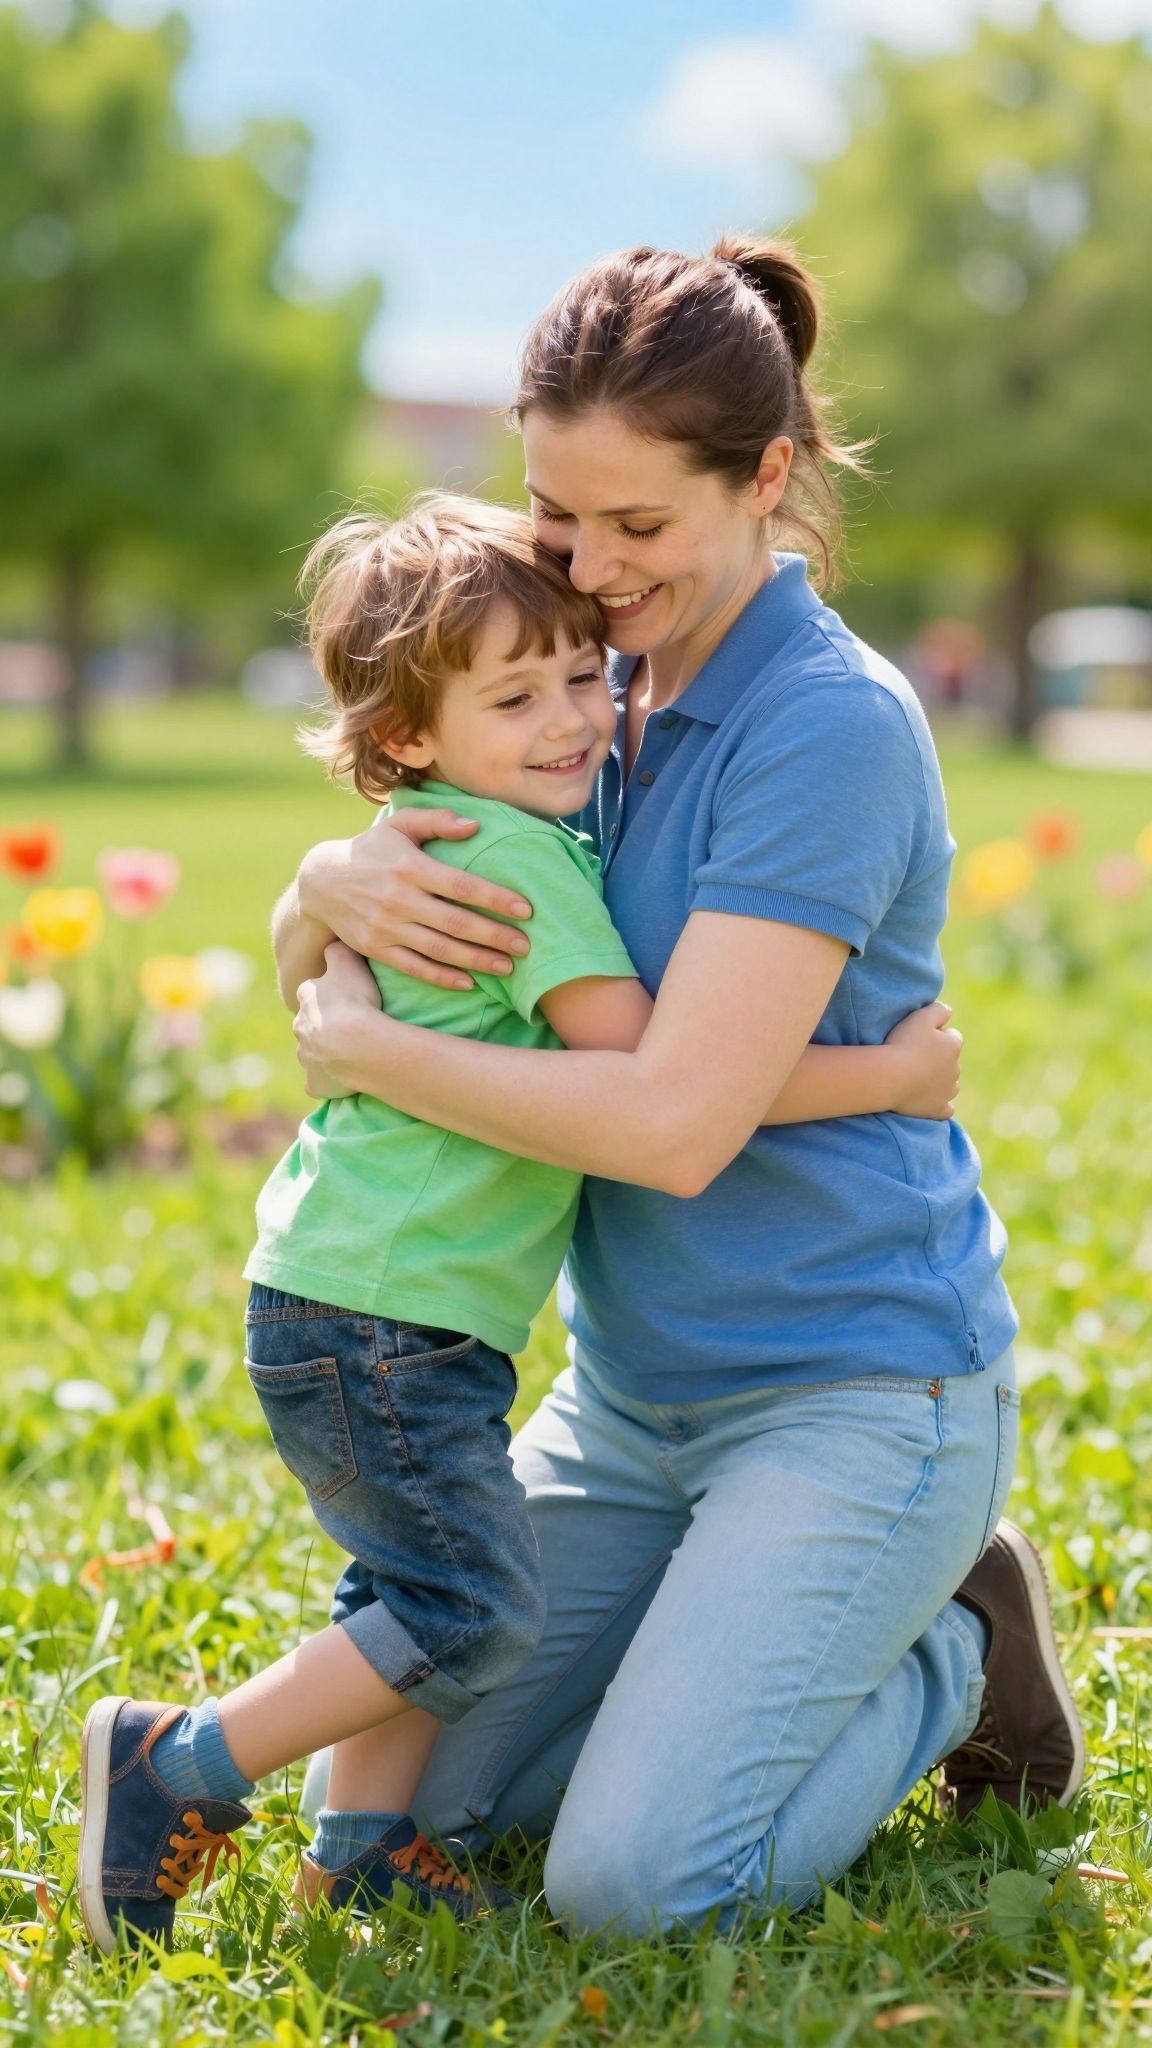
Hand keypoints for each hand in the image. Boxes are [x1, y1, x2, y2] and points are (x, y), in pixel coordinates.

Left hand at [293, 941, 384, 1098]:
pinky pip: (319, 1082)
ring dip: (325, 1053)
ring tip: (351, 1053)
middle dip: (323, 1026)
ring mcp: (306, 1058)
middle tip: (349, 1027)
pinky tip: (343, 1079)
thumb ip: (338, 949)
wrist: (361, 1045)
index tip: (346, 998)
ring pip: (312, 1053)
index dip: (329, 995)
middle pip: (309, 1025)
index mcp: (306, 999)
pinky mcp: (315, 1083)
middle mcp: (300, 1028)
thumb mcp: (348, 961)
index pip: (312, 993)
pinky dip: (328, 1081)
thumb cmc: (356, 1001)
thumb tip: (333, 939)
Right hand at [297, 808, 533, 990]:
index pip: (461, 885)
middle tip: (527, 946)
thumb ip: (437, 820)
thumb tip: (476, 825)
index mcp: (410, 867)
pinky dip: (442, 977)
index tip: (526, 910)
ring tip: (507, 966)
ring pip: (438, 949)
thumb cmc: (371, 850)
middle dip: (494, 936)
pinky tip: (468, 982)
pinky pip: (414, 968)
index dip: (495, 899)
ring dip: (476, 960)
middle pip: (455, 922)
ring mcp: (386, 927)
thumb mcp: (399, 825)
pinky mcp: (376, 948)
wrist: (320, 882)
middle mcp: (398, 899)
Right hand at [884, 1000, 961, 1119]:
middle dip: (939, 1060)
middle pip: (950, 1062)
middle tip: (914, 1058)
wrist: (891, 1076)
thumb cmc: (904, 1043)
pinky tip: (931, 1102)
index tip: (920, 1038)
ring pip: (951, 1085)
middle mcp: (955, 1069)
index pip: (953, 1037)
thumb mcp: (921, 1016)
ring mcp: (947, 1092)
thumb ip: (939, 1010)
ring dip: (940, 1082)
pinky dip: (941, 1106)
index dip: (938, 1036)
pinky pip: (947, 1110)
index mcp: (953, 1046)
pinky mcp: (937, 1110)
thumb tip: (949, 1012)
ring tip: (919, 1079)